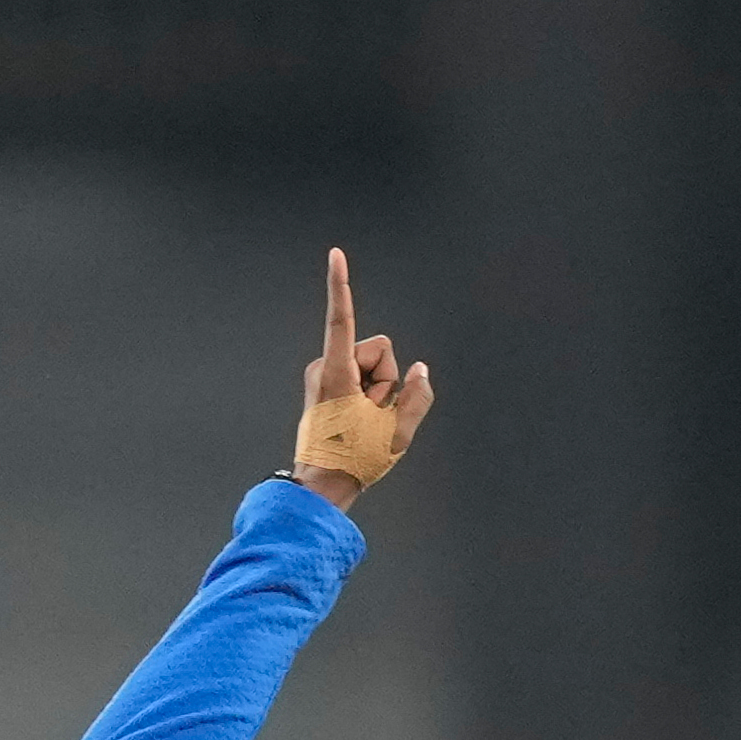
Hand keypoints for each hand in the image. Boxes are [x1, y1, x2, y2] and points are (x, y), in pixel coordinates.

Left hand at [288, 247, 433, 505]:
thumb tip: (419, 370)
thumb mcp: (398, 432)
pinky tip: (358, 419)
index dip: (342, 284)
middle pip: (379, 351)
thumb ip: (417, 395)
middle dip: (385, 381)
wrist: (321, 486)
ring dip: (377, 392)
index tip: (335, 253)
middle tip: (370, 416)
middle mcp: (325, 366)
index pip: (342, 317)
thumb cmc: (354, 460)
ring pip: (373, 366)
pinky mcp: (326, 382)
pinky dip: (369, 395)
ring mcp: (324, 374)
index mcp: (337, 371)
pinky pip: (362, 377)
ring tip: (361, 420)